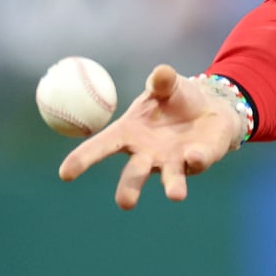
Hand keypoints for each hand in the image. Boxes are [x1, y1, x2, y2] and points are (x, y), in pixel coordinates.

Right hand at [57, 64, 240, 208]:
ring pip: (170, 179)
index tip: (64, 174)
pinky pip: (197, 162)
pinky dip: (198, 158)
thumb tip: (161, 72)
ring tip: (175, 195)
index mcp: (129, 134)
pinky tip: (195, 154)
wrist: (210, 107)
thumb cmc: (177, 99)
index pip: (101, 147)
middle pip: (134, 175)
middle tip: (125, 203)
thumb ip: (162, 81)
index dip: (83, 159)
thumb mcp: (167, 85)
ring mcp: (172, 162)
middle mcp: (148, 155)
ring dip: (173, 187)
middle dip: (130, 189)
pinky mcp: (197, 162)